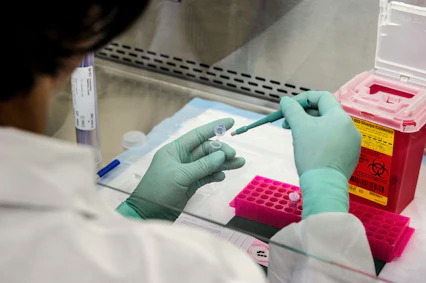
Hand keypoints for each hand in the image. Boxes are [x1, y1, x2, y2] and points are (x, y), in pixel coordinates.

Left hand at [124, 118, 244, 220]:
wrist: (148, 213)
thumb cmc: (158, 190)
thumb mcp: (180, 176)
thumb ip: (202, 165)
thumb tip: (222, 155)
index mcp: (175, 150)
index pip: (198, 135)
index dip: (214, 127)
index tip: (231, 122)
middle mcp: (182, 158)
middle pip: (206, 149)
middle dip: (221, 150)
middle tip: (234, 155)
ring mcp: (187, 171)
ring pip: (209, 163)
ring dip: (223, 163)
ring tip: (239, 163)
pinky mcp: (190, 184)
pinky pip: (207, 175)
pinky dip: (215, 175)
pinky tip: (222, 176)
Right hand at [280, 91, 360, 217]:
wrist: (324, 185)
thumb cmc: (312, 153)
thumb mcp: (299, 127)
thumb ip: (292, 110)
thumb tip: (285, 101)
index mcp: (340, 117)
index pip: (322, 97)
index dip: (302, 99)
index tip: (288, 108)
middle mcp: (350, 128)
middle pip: (324, 113)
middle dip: (303, 116)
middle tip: (287, 124)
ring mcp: (352, 144)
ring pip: (328, 128)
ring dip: (310, 128)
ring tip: (297, 138)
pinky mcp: (349, 157)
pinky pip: (333, 142)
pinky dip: (319, 141)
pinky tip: (309, 151)